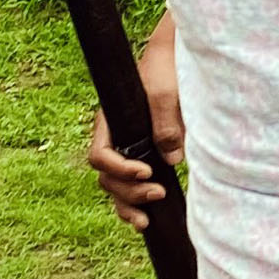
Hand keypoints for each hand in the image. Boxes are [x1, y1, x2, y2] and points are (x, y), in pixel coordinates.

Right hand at [82, 16, 184, 231]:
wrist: (177, 60)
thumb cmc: (167, 69)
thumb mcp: (166, 91)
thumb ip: (166, 123)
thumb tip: (171, 160)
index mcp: (110, 122)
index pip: (100, 155)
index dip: (119, 169)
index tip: (146, 171)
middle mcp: (115, 139)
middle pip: (106, 178)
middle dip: (128, 192)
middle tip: (158, 192)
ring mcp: (129, 151)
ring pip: (115, 188)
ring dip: (129, 204)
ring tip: (148, 218)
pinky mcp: (146, 158)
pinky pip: (131, 188)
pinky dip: (135, 204)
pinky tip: (147, 219)